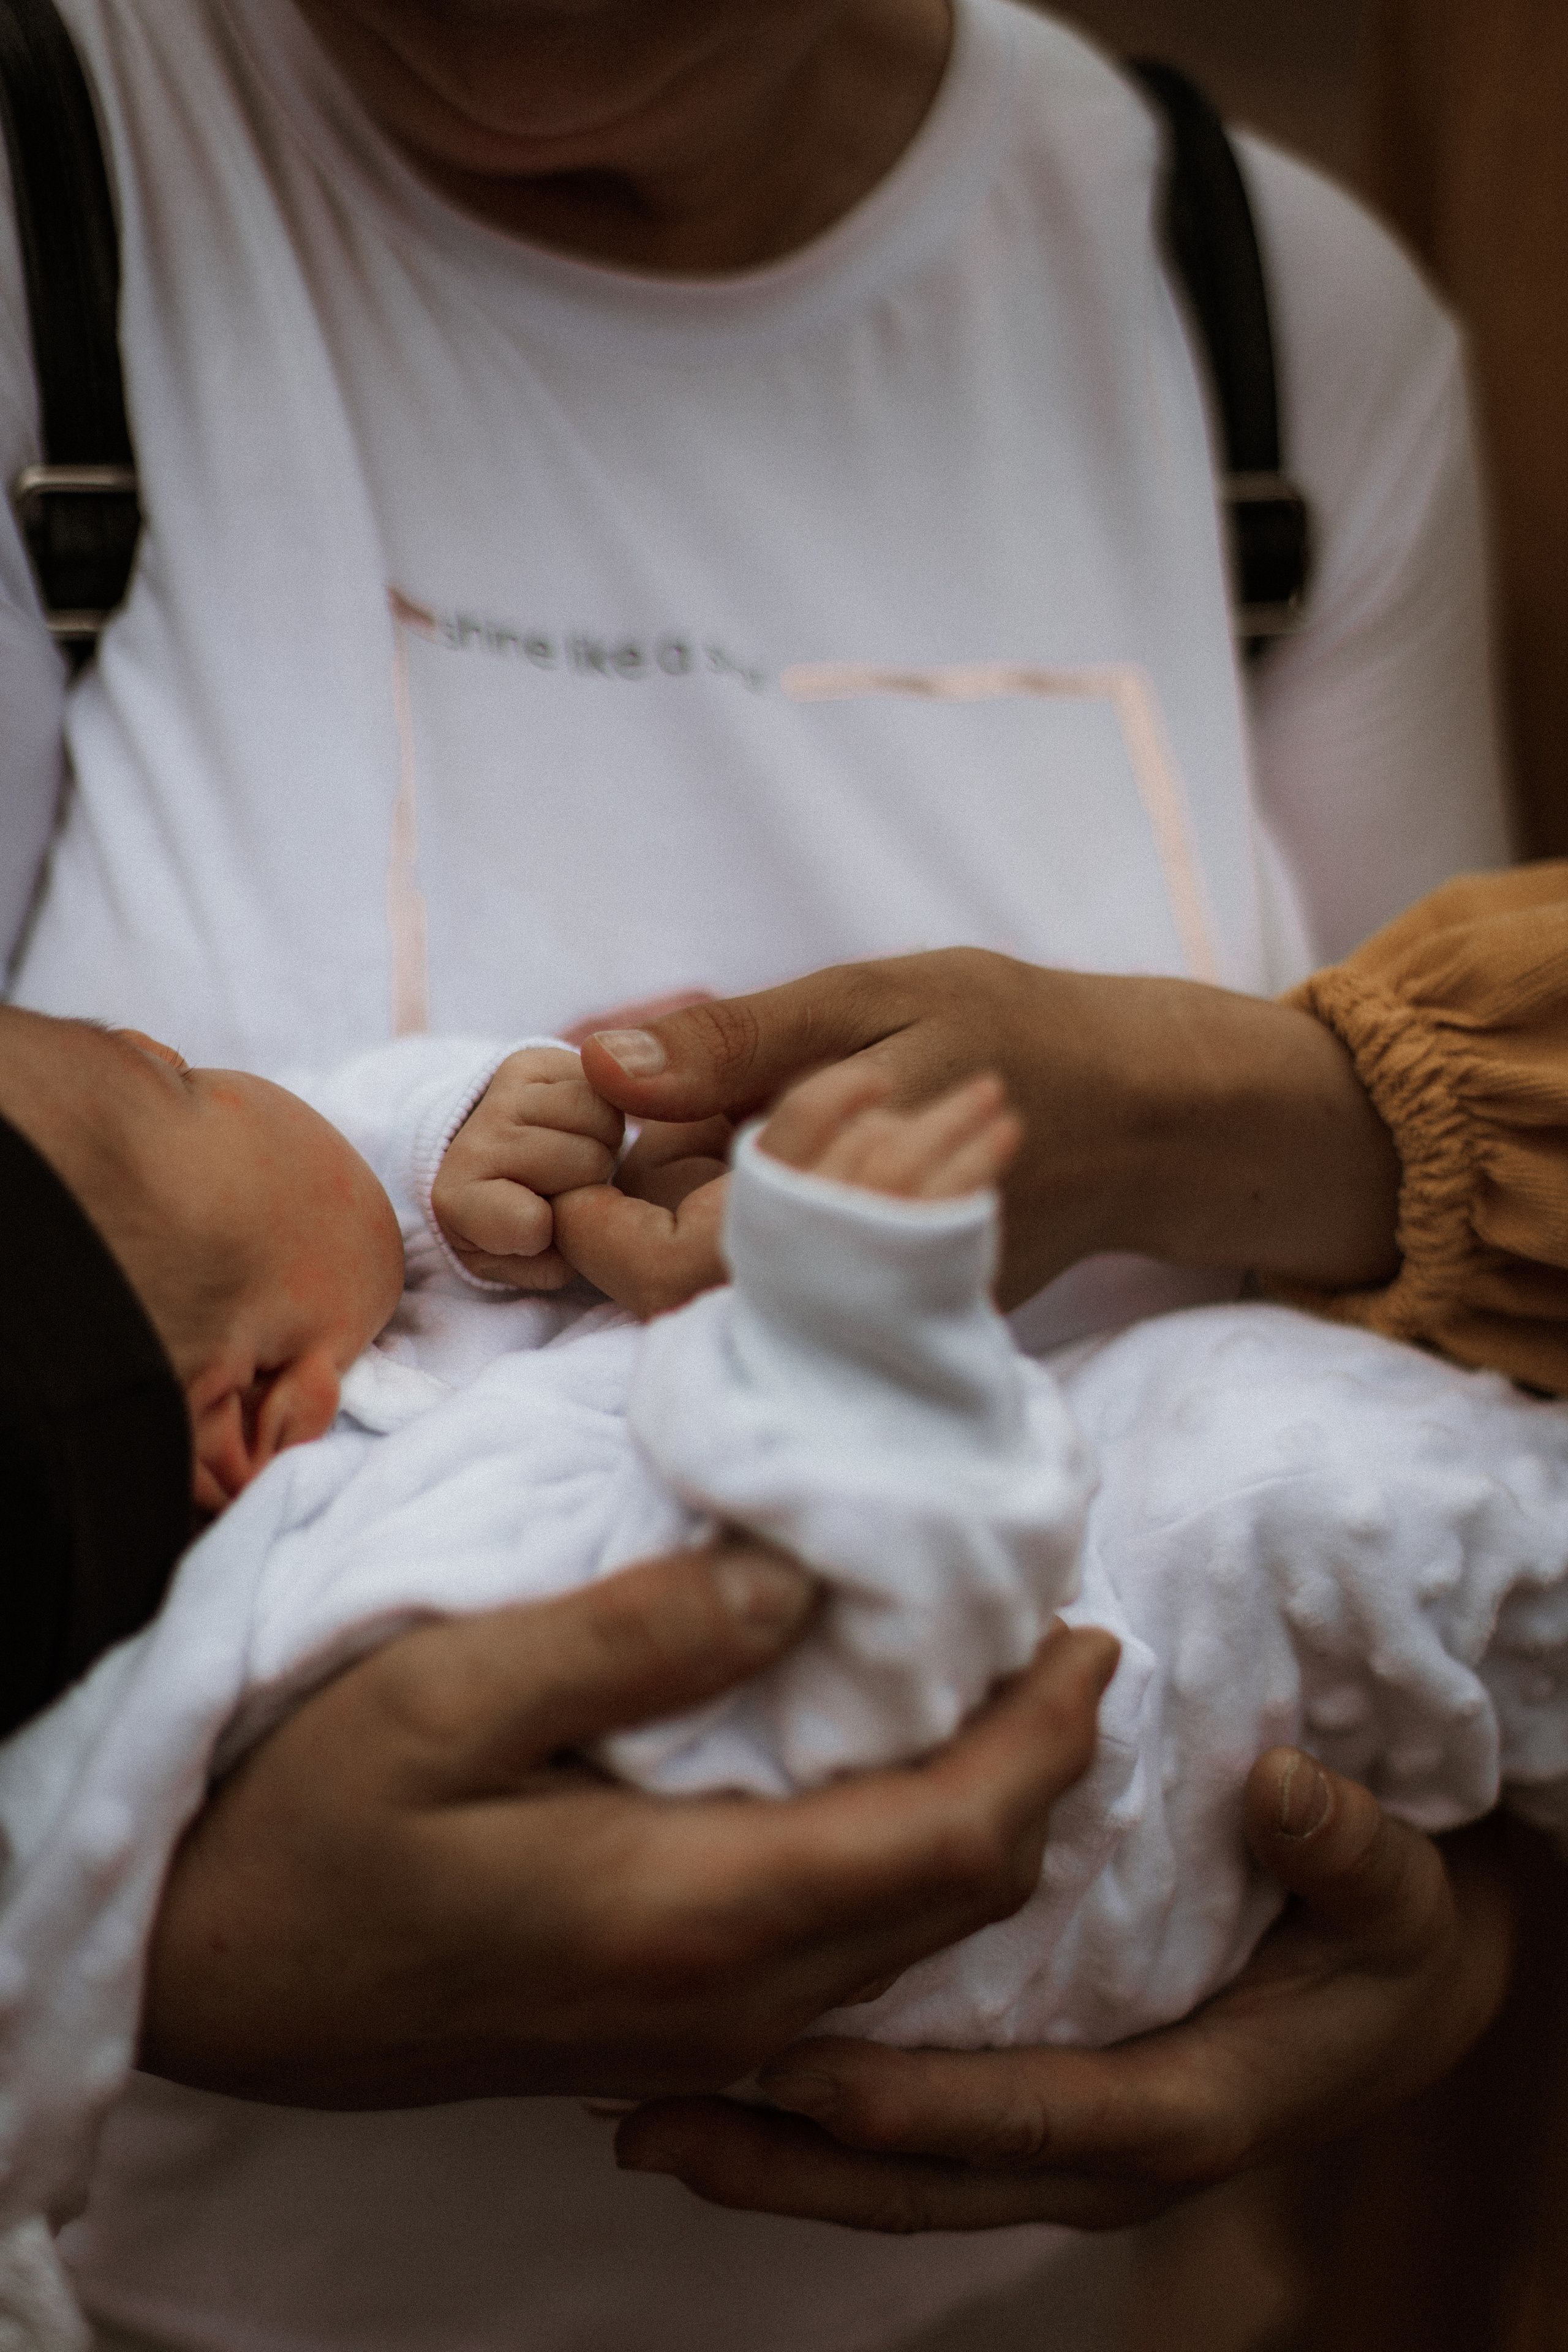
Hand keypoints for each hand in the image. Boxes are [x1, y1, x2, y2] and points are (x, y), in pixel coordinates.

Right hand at [140, 1545, 1118, 2106]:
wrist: (213, 1981)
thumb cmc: (310, 1824)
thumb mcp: (446, 1695)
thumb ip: (632, 1635)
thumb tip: (798, 1577)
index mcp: (700, 1910)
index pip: (957, 1834)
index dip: (1050, 1735)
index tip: (1091, 1631)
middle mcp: (733, 1997)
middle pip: (965, 1894)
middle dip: (1045, 1774)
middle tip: (1063, 1648)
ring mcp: (704, 2034)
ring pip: (916, 1936)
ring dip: (982, 1822)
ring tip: (996, 1701)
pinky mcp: (668, 2032)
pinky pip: (848, 1959)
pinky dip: (909, 1866)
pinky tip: (884, 1788)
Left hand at [431, 1046, 621, 1288]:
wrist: (488, 1161)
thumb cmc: (514, 1223)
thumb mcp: (527, 1265)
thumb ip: (558, 1258)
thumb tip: (594, 1198)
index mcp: (455, 1202)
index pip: (529, 1222)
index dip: (551, 1231)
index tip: (539, 1229)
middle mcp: (473, 1141)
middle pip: (583, 1162)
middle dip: (591, 1181)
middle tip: (567, 1187)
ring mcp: (499, 1096)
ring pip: (596, 1114)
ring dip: (602, 1140)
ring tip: (575, 1155)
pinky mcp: (527, 1060)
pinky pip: (598, 1081)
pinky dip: (602, 1108)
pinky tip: (578, 1126)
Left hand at [579, 952, 1400, 1308]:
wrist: (1149, 1115)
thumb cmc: (1011, 1033)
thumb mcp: (871, 1001)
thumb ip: (735, 1040)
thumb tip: (598, 1063)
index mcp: (831, 1205)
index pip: (665, 1273)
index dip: (598, 1229)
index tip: (588, 1160)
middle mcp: (848, 1289)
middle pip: (685, 1302)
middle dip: (647, 1216)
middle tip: (664, 1126)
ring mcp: (873, 1318)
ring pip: (734, 1302)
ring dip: (705, 1221)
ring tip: (735, 1134)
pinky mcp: (895, 1321)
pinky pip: (792, 1298)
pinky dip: (763, 1234)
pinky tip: (796, 1164)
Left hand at [613, 1750, 1513, 2228]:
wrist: (1395, 1997)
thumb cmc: (1384, 1934)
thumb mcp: (1394, 1890)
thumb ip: (1344, 1847)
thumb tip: (1281, 1785)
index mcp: (1189, 2108)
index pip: (1034, 2117)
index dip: (919, 2108)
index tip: (801, 2075)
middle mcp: (1109, 2151)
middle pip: (934, 2183)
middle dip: (794, 2162)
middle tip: (653, 2117)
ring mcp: (1063, 2144)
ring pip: (904, 2181)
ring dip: (778, 2157)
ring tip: (643, 2115)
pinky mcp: (1034, 2112)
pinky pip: (915, 2144)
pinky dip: (817, 2129)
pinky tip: (726, 2080)